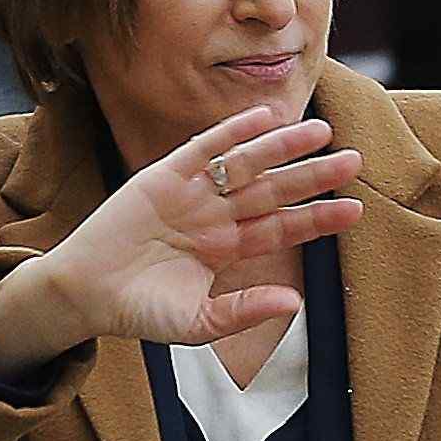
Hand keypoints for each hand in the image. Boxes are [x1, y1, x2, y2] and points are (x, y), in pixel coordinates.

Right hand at [0, 105, 366, 373]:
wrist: (85, 294)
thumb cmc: (140, 311)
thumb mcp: (198, 322)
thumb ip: (244, 310)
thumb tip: (295, 302)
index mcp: (228, 248)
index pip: (283, 227)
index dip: (318, 218)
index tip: (355, 208)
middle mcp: (217, 216)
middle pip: (275, 190)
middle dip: (313, 176)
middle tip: (354, 160)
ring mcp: (192, 193)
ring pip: (247, 164)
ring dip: (282, 147)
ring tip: (319, 131)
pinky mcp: (163, 176)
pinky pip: (204, 149)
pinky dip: (231, 133)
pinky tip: (262, 118)